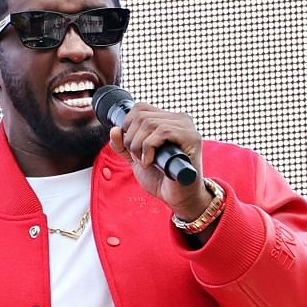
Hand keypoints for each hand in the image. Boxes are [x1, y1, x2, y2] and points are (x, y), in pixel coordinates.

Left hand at [108, 101, 212, 221]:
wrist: (178, 198)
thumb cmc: (162, 179)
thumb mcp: (136, 159)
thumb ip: (123, 145)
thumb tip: (114, 130)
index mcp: (167, 120)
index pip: (140, 108)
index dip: (127, 125)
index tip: (130, 147)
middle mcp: (179, 119)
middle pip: (141, 115)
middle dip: (131, 140)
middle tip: (137, 158)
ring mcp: (187, 127)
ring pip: (149, 123)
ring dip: (138, 146)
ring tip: (144, 161)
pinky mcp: (191, 138)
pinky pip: (162, 131)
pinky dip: (149, 147)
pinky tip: (150, 161)